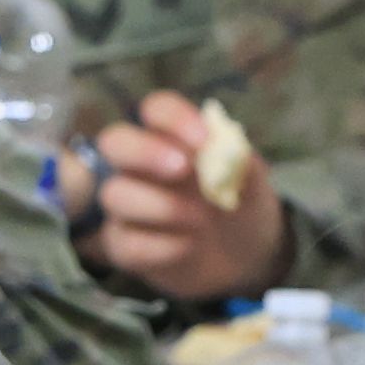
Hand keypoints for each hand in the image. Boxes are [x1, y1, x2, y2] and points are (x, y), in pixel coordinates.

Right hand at [72, 92, 295, 305]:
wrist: (244, 253)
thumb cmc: (239, 203)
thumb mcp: (250, 180)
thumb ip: (239, 161)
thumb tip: (227, 145)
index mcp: (169, 138)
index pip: (157, 110)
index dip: (175, 119)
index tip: (204, 139)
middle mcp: (139, 166)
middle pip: (115, 141)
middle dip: (144, 151)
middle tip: (181, 168)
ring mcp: (128, 206)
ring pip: (114, 194)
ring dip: (159, 205)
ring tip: (199, 219)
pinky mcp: (125, 245)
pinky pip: (125, 242)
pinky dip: (159, 246)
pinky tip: (188, 246)